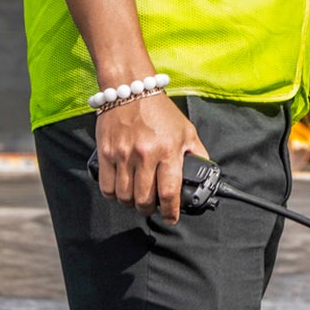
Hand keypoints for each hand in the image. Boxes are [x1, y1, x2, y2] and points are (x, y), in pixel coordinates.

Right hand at [94, 92, 210, 223]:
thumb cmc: (160, 112)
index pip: (169, 191)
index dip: (171, 211)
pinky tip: (121, 192)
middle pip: (144, 199)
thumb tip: (203, 172)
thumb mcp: (186, 130)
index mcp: (169, 150)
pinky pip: (107, 187)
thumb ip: (196, 152)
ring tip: (137, 201)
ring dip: (131, 205)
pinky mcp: (106, 154)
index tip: (172, 219)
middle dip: (149, 210)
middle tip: (153, 209)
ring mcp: (123, 155)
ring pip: (124, 197)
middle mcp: (146, 155)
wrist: (131, 90)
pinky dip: (113, 196)